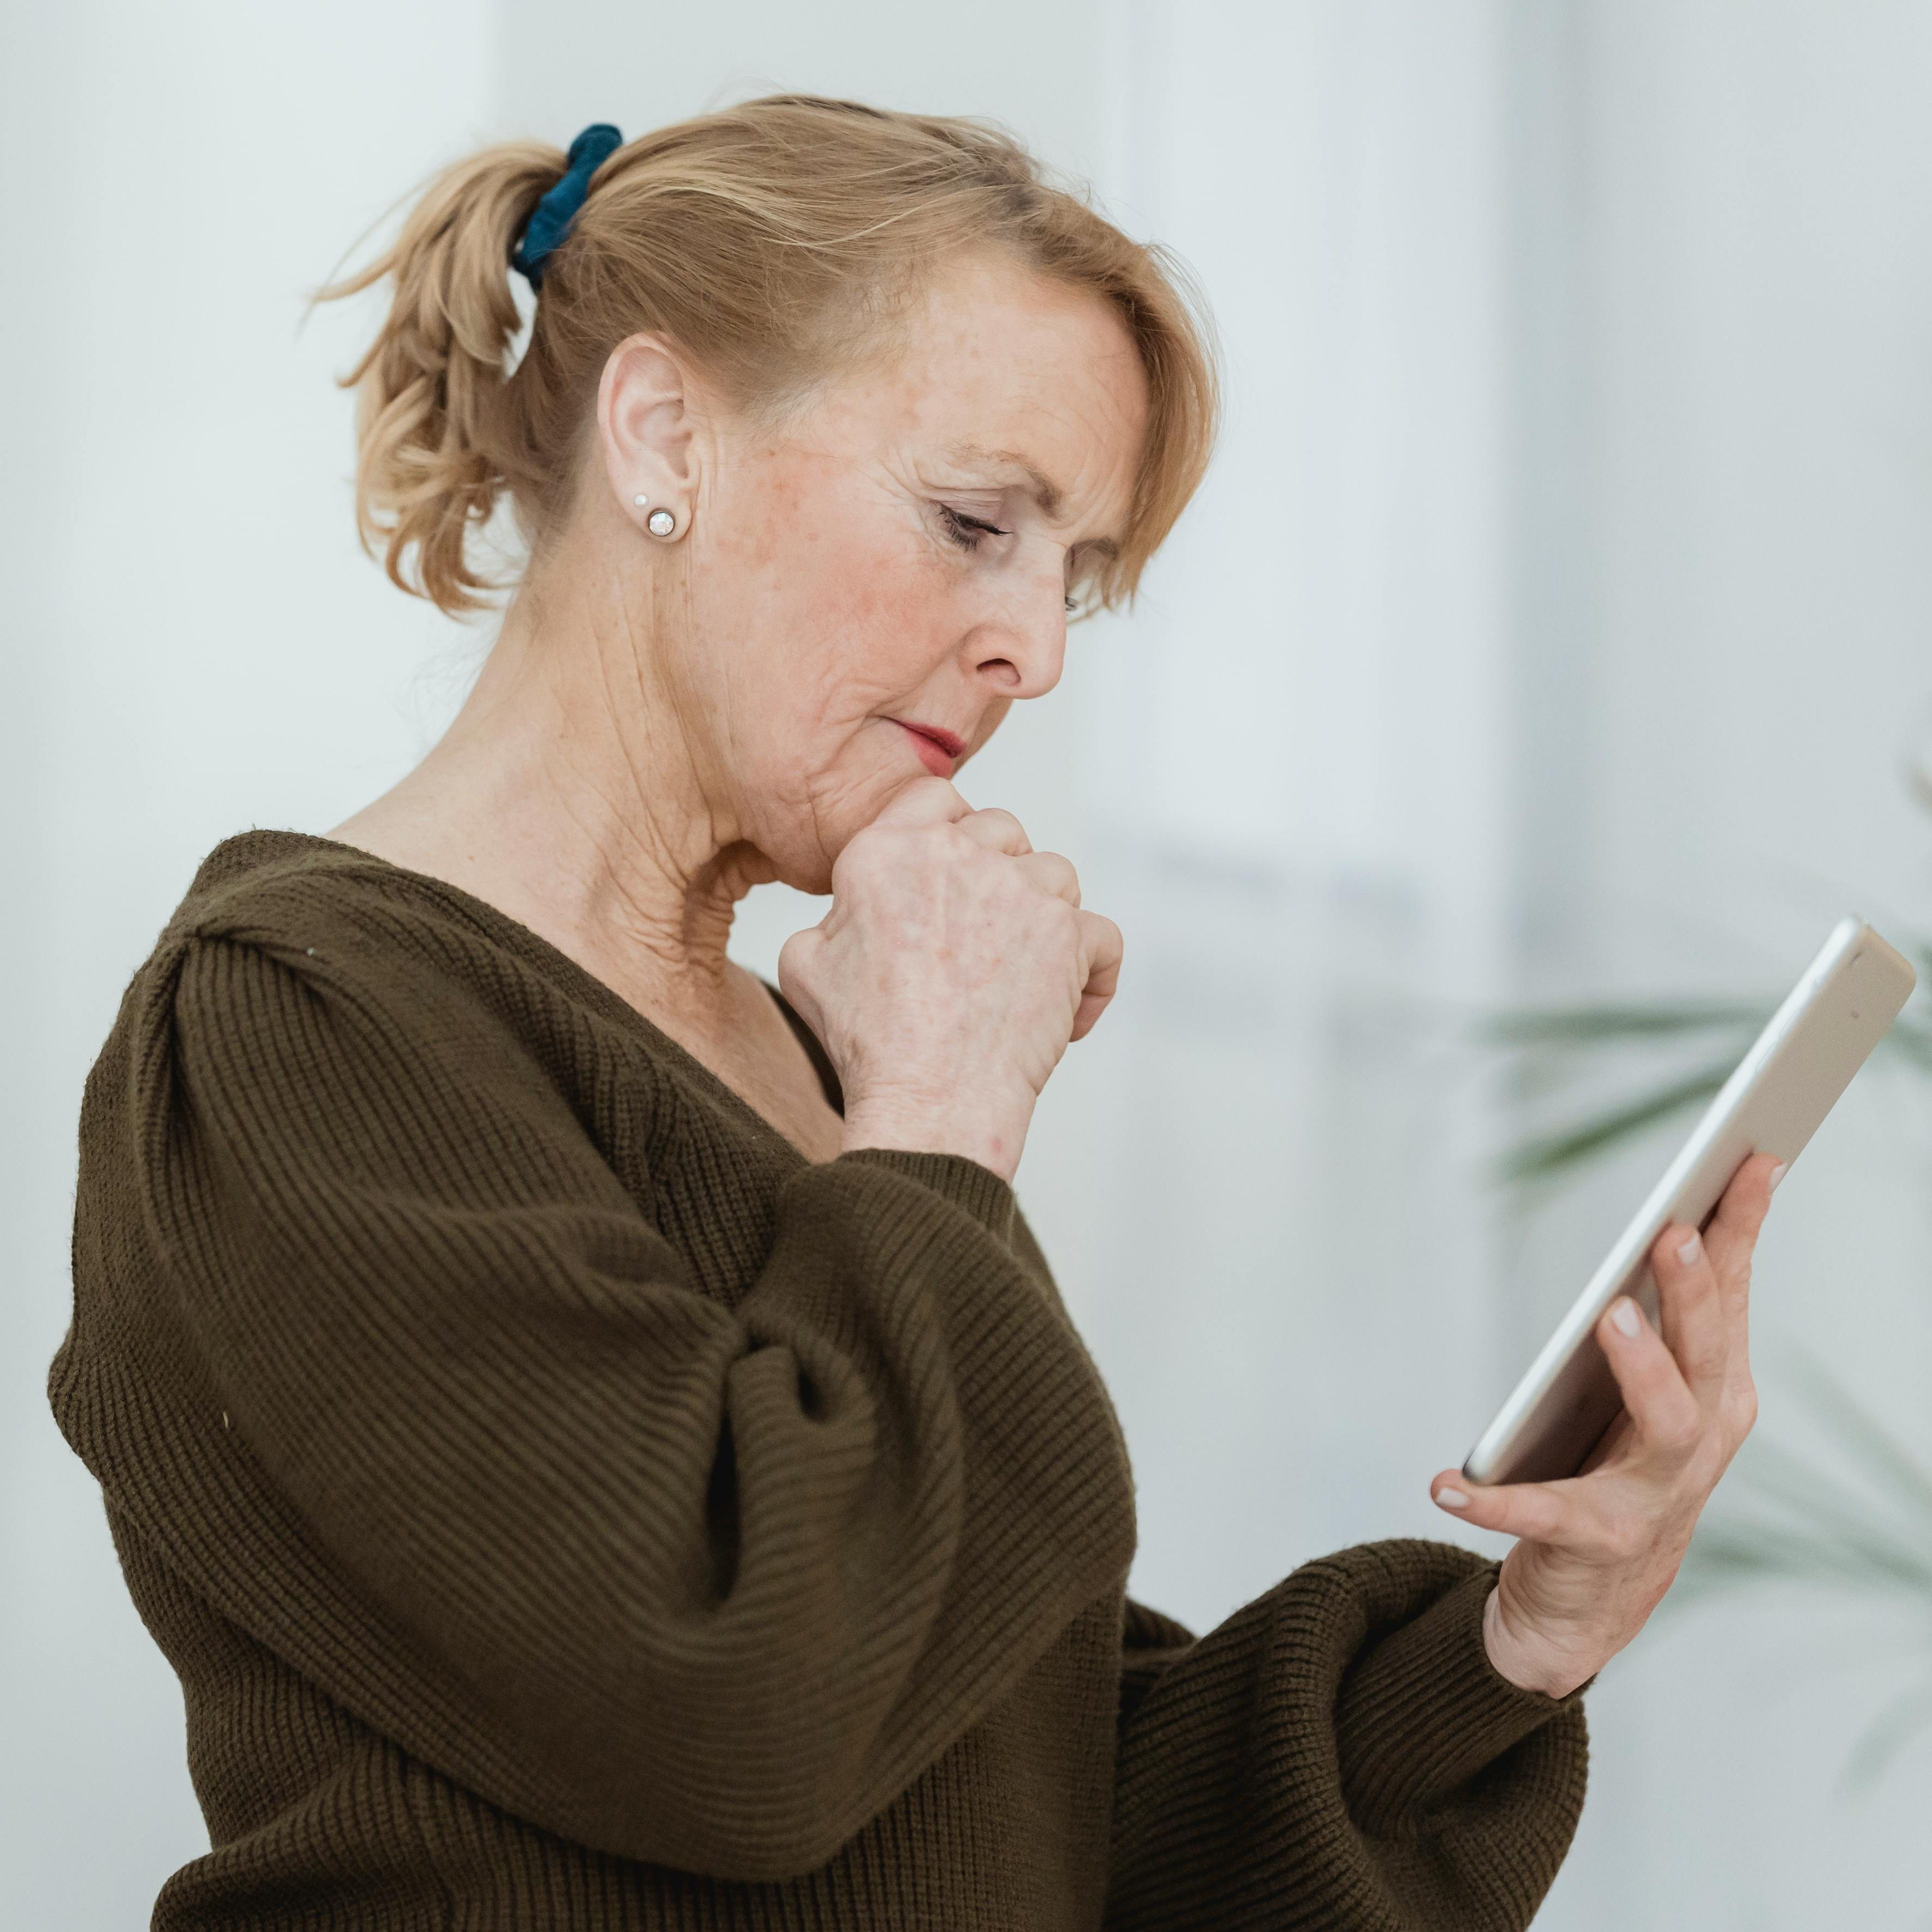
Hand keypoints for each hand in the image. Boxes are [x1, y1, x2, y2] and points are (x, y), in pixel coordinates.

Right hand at [777, 777, 1122, 1180]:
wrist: (928, 1100)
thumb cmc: (867, 1043)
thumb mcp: (805, 963)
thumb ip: (835, 914)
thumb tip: (856, 911)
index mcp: (888, 851)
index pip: (933, 798)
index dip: (947, 831)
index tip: (949, 873)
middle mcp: (961, 856)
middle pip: (1000, 831)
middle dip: (996, 873)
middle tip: (981, 934)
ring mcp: (1024, 892)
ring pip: (1055, 875)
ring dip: (1044, 915)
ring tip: (1019, 971)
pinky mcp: (1072, 936)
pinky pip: (1102, 937)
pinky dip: (1093, 972)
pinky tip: (1065, 1008)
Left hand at [1429, 1152, 1783, 1697]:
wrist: (1596, 1601)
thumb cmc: (1625, 1466)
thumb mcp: (1658, 1386)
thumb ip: (1669, 1314)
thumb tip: (1681, 1214)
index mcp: (1716, 1392)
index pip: (1735, 1296)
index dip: (1742, 1228)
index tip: (1750, 1160)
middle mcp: (1699, 1443)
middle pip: (1708, 1358)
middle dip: (1695, 1295)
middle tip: (1670, 1234)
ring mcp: (1652, 1497)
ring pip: (1667, 1427)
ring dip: (1643, 1369)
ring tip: (1607, 1319)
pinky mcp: (1590, 1543)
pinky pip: (1539, 1517)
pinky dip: (1491, 1501)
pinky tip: (1444, 1483)